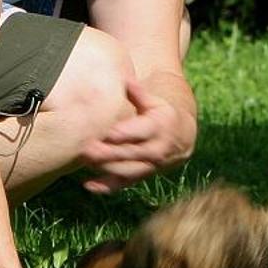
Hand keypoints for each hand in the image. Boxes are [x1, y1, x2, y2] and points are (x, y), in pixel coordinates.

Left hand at [77, 72, 195, 194]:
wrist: (181, 140)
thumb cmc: (161, 115)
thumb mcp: (155, 103)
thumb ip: (140, 94)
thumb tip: (127, 80)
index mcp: (157, 128)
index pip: (140, 131)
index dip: (125, 133)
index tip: (109, 133)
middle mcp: (154, 149)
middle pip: (130, 153)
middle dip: (109, 153)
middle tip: (88, 149)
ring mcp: (148, 165)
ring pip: (127, 170)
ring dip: (106, 169)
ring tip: (86, 163)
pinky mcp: (140, 176)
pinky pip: (124, 183)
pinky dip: (107, 187)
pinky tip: (89, 186)